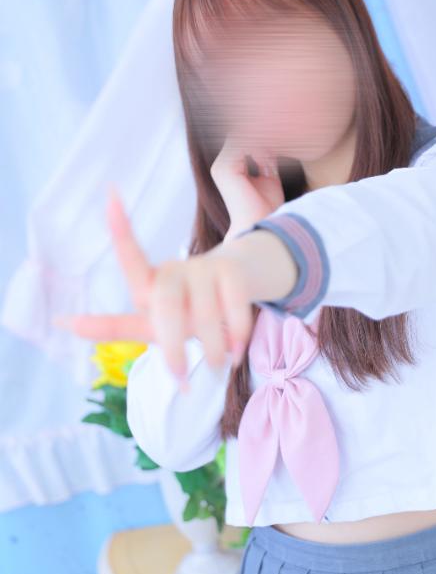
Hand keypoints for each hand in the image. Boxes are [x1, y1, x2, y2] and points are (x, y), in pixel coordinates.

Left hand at [52, 186, 254, 383]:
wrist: (236, 291)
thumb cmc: (184, 311)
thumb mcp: (149, 324)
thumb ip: (111, 327)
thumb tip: (62, 322)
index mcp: (149, 281)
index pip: (132, 257)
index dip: (121, 229)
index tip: (111, 195)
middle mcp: (174, 270)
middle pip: (166, 303)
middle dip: (174, 346)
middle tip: (181, 377)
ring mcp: (204, 267)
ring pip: (204, 314)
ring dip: (212, 348)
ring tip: (217, 368)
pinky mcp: (232, 271)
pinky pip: (233, 307)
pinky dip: (236, 333)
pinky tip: (236, 351)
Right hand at [211, 137, 284, 241]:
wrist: (259, 224)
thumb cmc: (266, 208)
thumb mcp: (269, 178)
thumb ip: (267, 160)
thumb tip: (273, 143)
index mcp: (229, 168)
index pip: (245, 140)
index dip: (263, 145)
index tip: (275, 162)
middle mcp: (221, 166)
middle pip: (242, 136)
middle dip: (262, 143)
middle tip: (274, 161)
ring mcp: (220, 166)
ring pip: (242, 137)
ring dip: (261, 147)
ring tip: (270, 165)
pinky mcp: (225, 168)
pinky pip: (242, 144)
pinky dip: (258, 150)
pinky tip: (266, 165)